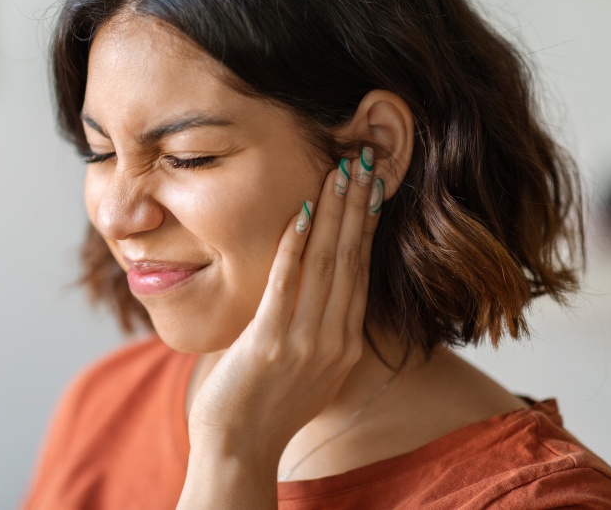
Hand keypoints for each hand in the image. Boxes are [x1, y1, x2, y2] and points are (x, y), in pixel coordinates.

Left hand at [179, 149, 382, 505]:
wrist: (239, 450)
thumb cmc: (264, 406)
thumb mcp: (306, 367)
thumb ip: (316, 328)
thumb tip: (313, 289)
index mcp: (344, 344)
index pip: (361, 271)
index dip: (367, 225)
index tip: (372, 186)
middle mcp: (333, 341)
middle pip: (351, 259)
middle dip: (358, 206)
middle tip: (365, 160)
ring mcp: (304, 343)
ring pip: (326, 264)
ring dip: (333, 212)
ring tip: (341, 171)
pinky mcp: (269, 344)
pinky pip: (287, 285)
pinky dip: (295, 246)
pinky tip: (301, 213)